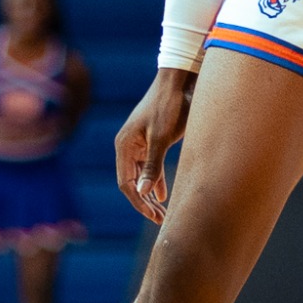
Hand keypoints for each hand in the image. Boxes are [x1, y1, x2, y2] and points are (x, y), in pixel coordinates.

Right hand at [115, 68, 194, 224]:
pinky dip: (155, 182)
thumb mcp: (161, 138)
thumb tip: (143, 193)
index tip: (153, 216)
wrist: (177, 82)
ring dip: (150, 195)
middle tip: (161, 220)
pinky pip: (149, 167)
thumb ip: (152, 166)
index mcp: (124, 146)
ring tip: (162, 213)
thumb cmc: (168, 106)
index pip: (126, 183)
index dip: (138, 202)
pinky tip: (162, 196)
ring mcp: (139, 144)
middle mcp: (128, 147)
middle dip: (144, 203)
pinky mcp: (151, 141)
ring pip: (141, 176)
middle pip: (132, 182)